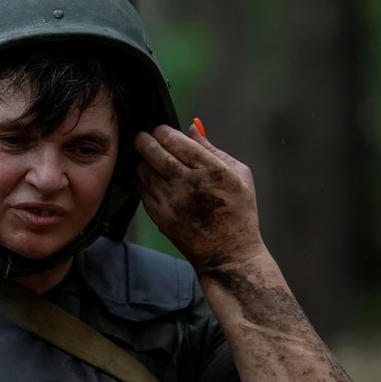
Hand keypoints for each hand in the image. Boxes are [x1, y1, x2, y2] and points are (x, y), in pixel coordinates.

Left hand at [135, 122, 263, 270]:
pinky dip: (141, 180)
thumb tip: (192, 128)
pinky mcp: (160, 216)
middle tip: (142, 136)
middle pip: (154, 153)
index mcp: (212, 170)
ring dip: (141, 160)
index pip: (176, 141)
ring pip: (143, 171)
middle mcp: (188, 184)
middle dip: (144, 140)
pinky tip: (147, 177)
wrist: (227, 252)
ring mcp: (171, 201)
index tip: (160, 130)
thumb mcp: (239, 174)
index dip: (162, 131)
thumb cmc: (238, 212)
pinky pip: (142, 190)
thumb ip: (213, 150)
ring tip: (145, 156)